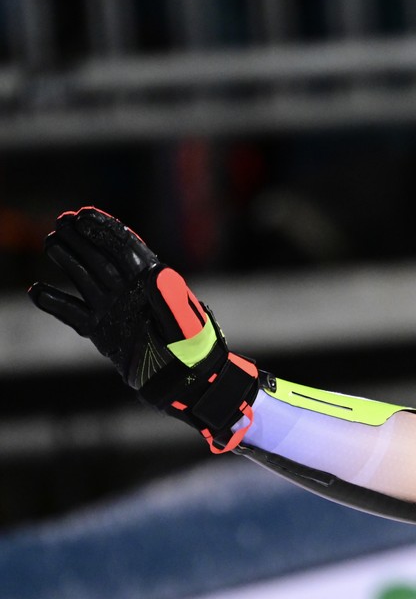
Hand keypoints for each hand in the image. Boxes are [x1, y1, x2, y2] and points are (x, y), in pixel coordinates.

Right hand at [28, 208, 260, 452]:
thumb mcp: (187, 325)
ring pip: (86, 280)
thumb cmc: (195, 353)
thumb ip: (169, 300)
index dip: (106, 230)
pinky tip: (36, 290)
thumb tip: (155, 271)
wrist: (187, 384)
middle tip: (61, 221)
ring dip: (68, 261)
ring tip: (51, 242)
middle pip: (102, 259)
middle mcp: (132, 294)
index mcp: (154, 285)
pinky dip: (54, 303)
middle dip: (83, 239)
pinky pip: (74, 314)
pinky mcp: (103, 333)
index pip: (126, 250)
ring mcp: (116, 311)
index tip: (85, 214)